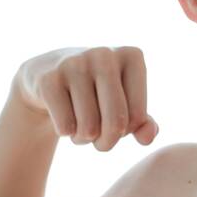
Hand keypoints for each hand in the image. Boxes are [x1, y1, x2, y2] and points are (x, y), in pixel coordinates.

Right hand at [14, 46, 157, 149]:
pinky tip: (63, 120)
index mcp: (132, 57)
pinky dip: (65, 133)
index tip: (116, 124)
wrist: (48, 73)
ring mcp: (74, 63)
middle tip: (99, 141)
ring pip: (89, 128)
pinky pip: (65, 126)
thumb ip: (143, 123)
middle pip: (116, 123)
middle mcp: (104, 54)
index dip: (127, 132)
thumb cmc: (97, 92)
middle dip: (107, 142)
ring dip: (84, 139)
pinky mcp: (48, 78)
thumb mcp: (124, 103)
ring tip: (80, 128)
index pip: (138, 117)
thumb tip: (148, 138)